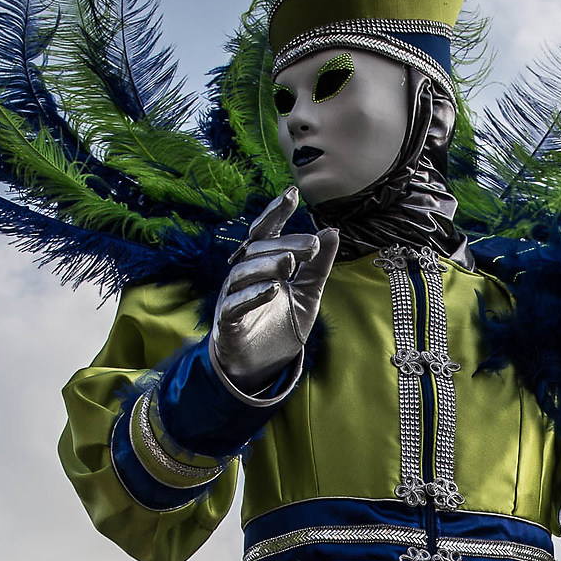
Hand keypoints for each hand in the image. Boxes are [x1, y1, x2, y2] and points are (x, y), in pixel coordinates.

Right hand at [209, 190, 338, 393]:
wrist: (262, 365)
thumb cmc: (280, 325)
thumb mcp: (307, 293)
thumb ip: (317, 266)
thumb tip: (332, 231)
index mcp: (262, 266)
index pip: (266, 233)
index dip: (276, 213)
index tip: (292, 194)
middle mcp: (244, 276)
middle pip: (259, 251)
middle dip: (286, 245)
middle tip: (312, 246)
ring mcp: (232, 297)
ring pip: (244, 274)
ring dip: (268, 266)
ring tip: (290, 263)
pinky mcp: (228, 323)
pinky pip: (235, 305)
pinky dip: (253, 295)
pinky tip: (272, 289)